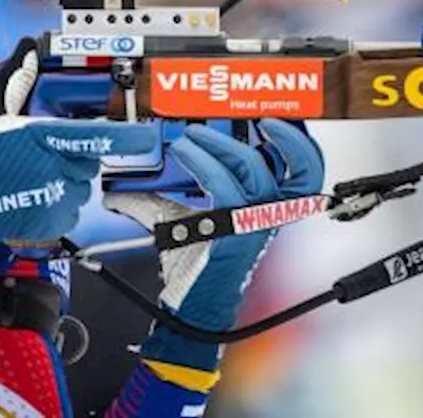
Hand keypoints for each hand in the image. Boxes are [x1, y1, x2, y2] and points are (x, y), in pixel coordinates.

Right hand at [0, 41, 156, 246]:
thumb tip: (28, 52)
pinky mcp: (45, 225)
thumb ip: (16, 80)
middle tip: (42, 154)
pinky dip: (54, 207)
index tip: (145, 136)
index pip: (97, 137)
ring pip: (78, 189)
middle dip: (72, 157)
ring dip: (64, 183)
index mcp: (44, 137)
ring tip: (31, 178)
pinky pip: (65, 213)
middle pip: (86, 162)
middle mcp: (54, 169)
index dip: (126, 137)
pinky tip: (29, 197)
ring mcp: (52, 200)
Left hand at [103, 119, 323, 369]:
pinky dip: (203, 162)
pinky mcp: (235, 229)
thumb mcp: (177, 221)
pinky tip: (184, 152)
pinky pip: (224, 185)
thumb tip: (116, 191)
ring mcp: (255, 222)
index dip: (301, 145)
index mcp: (268, 208)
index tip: (278, 120)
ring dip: (220, 143)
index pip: (306, 175)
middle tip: (253, 117)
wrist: (191, 304)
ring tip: (191, 135)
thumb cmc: (193, 265)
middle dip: (282, 136)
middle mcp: (268, 214)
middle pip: (300, 170)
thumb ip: (152, 200)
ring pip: (254, 169)